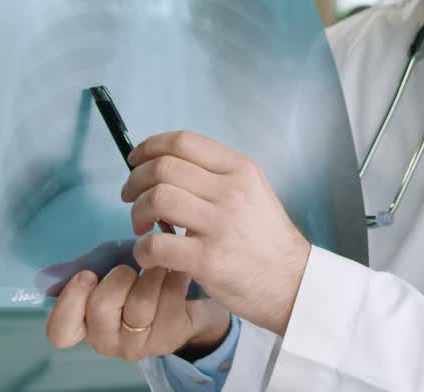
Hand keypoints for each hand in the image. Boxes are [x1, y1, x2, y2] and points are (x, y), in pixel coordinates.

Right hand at [45, 265, 231, 361]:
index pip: (60, 332)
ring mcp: (137, 346)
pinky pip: (168, 302)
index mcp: (84, 324)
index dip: (70, 301)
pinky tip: (176, 274)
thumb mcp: (108, 268)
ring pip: (138, 305)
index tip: (88, 275)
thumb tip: (44, 278)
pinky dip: (173, 278)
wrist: (186, 291)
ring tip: (159, 268)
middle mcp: (106, 341)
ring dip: (151, 275)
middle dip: (120, 276)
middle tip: (133, 269)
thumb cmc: (140, 277)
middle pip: (100, 307)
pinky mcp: (167, 340)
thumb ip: (81, 270)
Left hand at [122, 131, 310, 335]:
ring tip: (141, 226)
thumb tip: (166, 166)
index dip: (149, 147)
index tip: (136, 160)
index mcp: (240, 170)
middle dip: (135, 181)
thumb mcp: (253, 192)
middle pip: (163, 168)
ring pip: (157, 198)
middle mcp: (231, 191)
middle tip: (131, 198)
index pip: (183, 142)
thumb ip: (216, 176)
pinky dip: (142, 249)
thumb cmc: (266, 240)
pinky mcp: (208, 259)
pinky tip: (149, 255)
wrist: (292, 282)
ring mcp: (220, 224)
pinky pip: (156, 243)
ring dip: (136, 212)